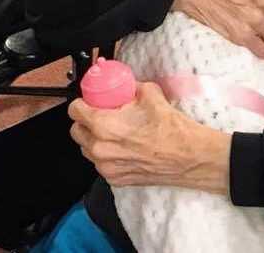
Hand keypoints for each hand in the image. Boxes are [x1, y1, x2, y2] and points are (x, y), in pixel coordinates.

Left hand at [69, 82, 230, 192]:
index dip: (82, 102)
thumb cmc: (172, 129)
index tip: (89, 100)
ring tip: (114, 130)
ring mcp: (107, 167)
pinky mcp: (116, 180)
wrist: (189, 157)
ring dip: (94, 138)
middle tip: (101, 113)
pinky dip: (107, 154)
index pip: (75, 111)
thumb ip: (130, 87)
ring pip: (87, 149)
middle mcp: (101, 149)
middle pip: (77, 131)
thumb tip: (123, 84)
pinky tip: (124, 146)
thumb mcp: (150, 94)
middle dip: (85, 121)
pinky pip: (101, 163)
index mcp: (105, 126)